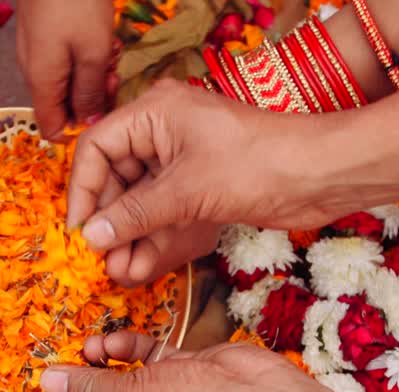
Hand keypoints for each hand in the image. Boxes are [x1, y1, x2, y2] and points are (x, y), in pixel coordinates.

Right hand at [16, 0, 114, 139]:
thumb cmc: (76, 3)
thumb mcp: (93, 52)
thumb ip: (90, 93)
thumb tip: (88, 124)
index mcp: (41, 81)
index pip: (51, 128)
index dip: (79, 131)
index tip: (105, 115)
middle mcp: (32, 71)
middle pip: (61, 105)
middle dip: (92, 98)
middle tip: (113, 76)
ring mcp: (35, 50)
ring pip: (65, 81)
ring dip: (92, 75)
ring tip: (109, 52)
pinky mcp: (42, 34)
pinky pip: (63, 59)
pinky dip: (84, 56)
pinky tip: (100, 38)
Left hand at [39, 332, 377, 391]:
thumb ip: (89, 386)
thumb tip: (47, 379)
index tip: (57, 377)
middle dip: (87, 377)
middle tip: (75, 354)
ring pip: (128, 377)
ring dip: (108, 358)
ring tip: (97, 343)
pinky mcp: (187, 375)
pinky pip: (152, 360)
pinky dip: (136, 349)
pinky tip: (120, 340)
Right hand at [67, 80, 398, 278]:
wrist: (320, 175)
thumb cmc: (256, 164)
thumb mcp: (186, 190)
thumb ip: (135, 214)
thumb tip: (91, 236)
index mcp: (155, 113)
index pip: (98, 148)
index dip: (83, 190)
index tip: (78, 229)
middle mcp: (165, 133)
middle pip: (118, 178)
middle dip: (109, 221)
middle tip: (99, 258)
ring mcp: (186, 162)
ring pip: (144, 202)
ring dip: (130, 237)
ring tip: (118, 272)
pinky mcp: (205, 188)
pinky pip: (169, 214)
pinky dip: (156, 239)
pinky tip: (141, 268)